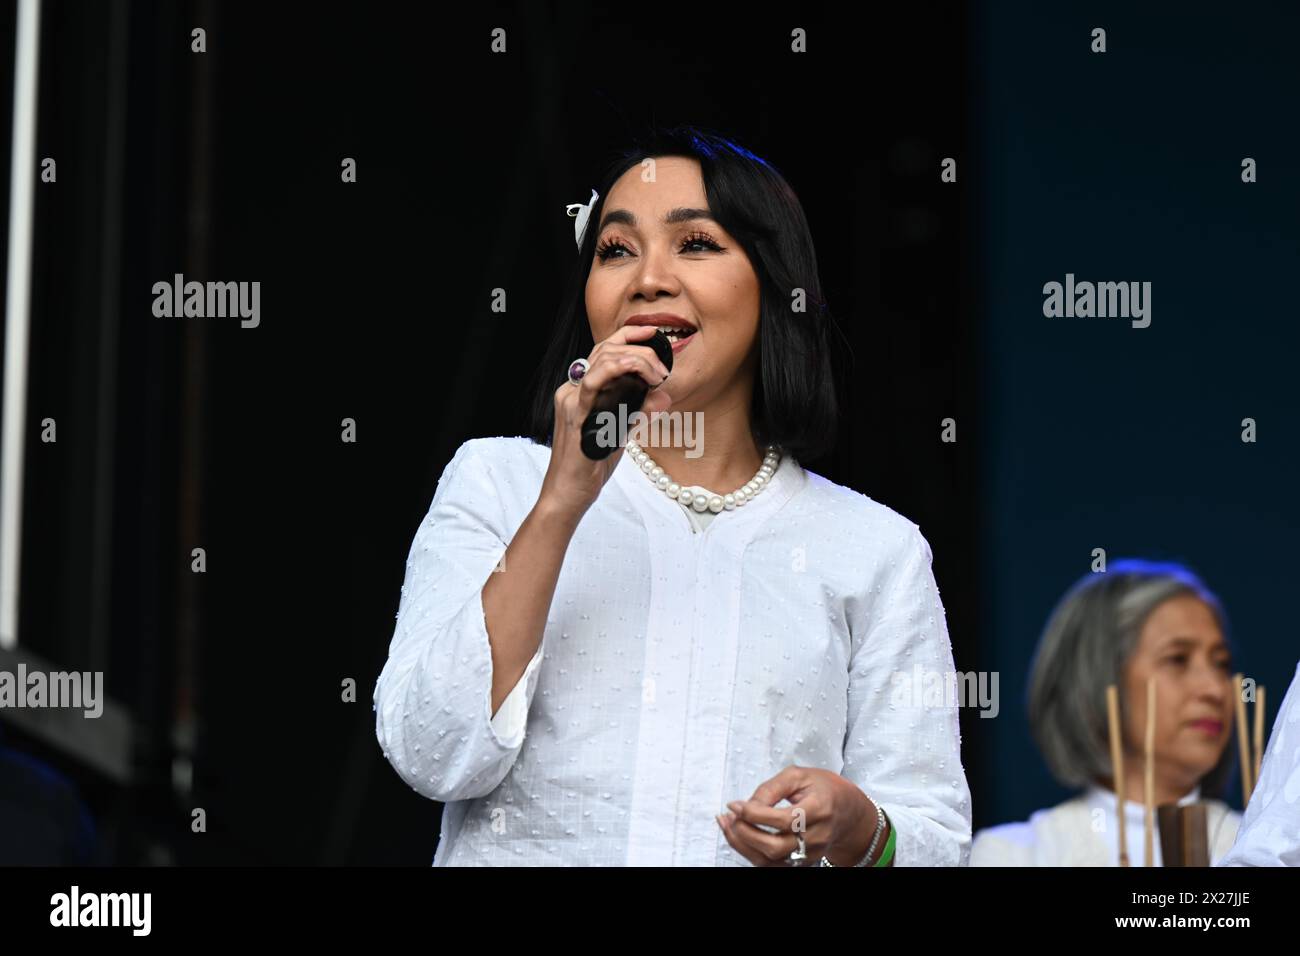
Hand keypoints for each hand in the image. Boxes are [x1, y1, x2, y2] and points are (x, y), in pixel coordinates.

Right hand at [538, 324, 671, 522]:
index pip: (603, 352)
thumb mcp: (620, 433)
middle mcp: (572, 390)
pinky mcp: (576, 415)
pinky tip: (642, 385)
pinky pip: (594, 385)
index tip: (653, 334)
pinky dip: (620, 378)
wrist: (568, 493)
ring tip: (657, 376)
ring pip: (600, 361)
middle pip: (603, 350)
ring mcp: (571, 401)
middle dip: (638, 350)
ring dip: (634, 362)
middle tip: (662, 369)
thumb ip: (638, 412)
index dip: (627, 336)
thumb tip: (664, 397)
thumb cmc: (592, 465)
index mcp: (580, 391)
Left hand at [716, 764, 881, 866]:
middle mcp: (817, 836)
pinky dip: (749, 852)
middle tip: (731, 815)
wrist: (849, 812)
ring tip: (727, 824)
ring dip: (742, 844)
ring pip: (770, 861)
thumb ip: (771, 788)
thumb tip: (746, 806)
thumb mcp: (799, 776)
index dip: (755, 814)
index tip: (735, 804)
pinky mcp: (802, 862)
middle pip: (776, 847)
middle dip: (746, 833)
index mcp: (820, 809)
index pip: (784, 820)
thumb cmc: (823, 789)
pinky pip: (771, 865)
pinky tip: (738, 835)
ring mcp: (810, 853)